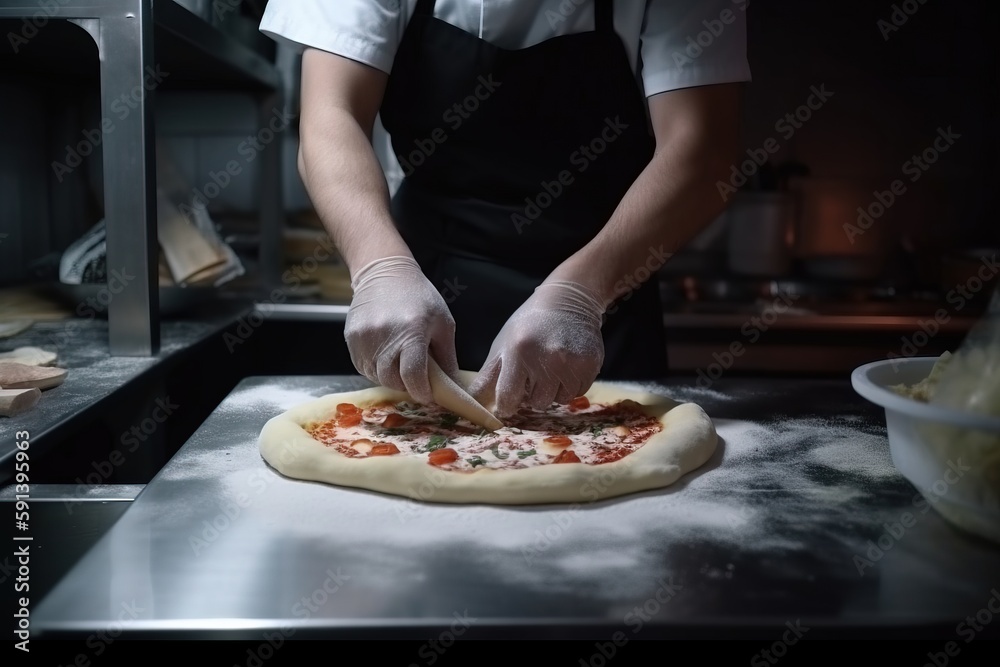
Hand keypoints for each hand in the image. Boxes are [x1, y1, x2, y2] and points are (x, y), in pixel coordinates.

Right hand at [344, 256, 458, 403]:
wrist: (384, 272)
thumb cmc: (420, 296)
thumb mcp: (443, 323)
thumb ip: (447, 358)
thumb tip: (453, 387)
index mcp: (412, 331)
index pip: (413, 375)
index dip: (421, 392)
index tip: (428, 395)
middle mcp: (385, 336)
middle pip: (393, 380)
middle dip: (407, 385)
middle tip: (416, 378)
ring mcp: (364, 338)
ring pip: (377, 376)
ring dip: (391, 377)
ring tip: (401, 362)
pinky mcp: (351, 338)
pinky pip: (364, 366)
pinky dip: (377, 368)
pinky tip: (386, 355)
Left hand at [469, 281, 604, 417]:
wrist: (568, 300)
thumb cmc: (529, 323)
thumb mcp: (503, 344)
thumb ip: (488, 375)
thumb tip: (473, 402)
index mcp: (520, 351)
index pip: (509, 398)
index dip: (507, 405)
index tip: (508, 403)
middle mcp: (548, 358)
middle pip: (537, 403)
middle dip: (533, 394)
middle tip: (534, 373)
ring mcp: (572, 363)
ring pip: (559, 400)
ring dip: (553, 391)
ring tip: (551, 368)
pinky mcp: (591, 365)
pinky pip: (577, 392)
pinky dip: (570, 385)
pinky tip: (566, 366)